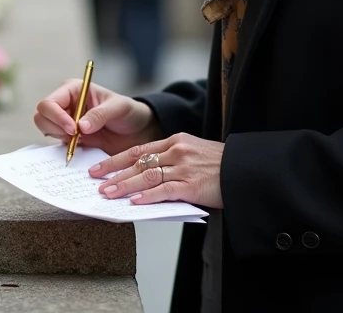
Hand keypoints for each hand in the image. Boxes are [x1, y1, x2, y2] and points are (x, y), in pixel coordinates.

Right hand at [33, 79, 162, 156]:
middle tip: (76, 136)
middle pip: (41, 116)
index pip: (49, 102)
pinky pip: (57, 144)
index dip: (56, 116)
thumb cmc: (129, 112)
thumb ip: (100, 114)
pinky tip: (79, 149)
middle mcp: (65, 105)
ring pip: (45, 130)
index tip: (73, 129)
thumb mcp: (119, 108)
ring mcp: (65, 122)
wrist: (137, 132)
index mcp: (73, 90)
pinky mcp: (70, 138)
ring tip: (81, 140)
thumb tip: (80, 126)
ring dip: (59, 137)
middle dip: (55, 128)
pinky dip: (64, 149)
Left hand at [89, 134, 224, 208]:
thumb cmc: (220, 165)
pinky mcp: (192, 184)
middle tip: (96, 183)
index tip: (99, 168)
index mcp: (176, 140)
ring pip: (147, 175)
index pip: (138, 150)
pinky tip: (134, 202)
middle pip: (138, 162)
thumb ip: (171, 161)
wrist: (246, 170)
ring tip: (108, 194)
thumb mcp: (194, 153)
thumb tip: (144, 180)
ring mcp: (184, 167)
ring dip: (124, 186)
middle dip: (114, 173)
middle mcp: (177, 150)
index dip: (116, 160)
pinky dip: (147, 196)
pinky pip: (164, 190)